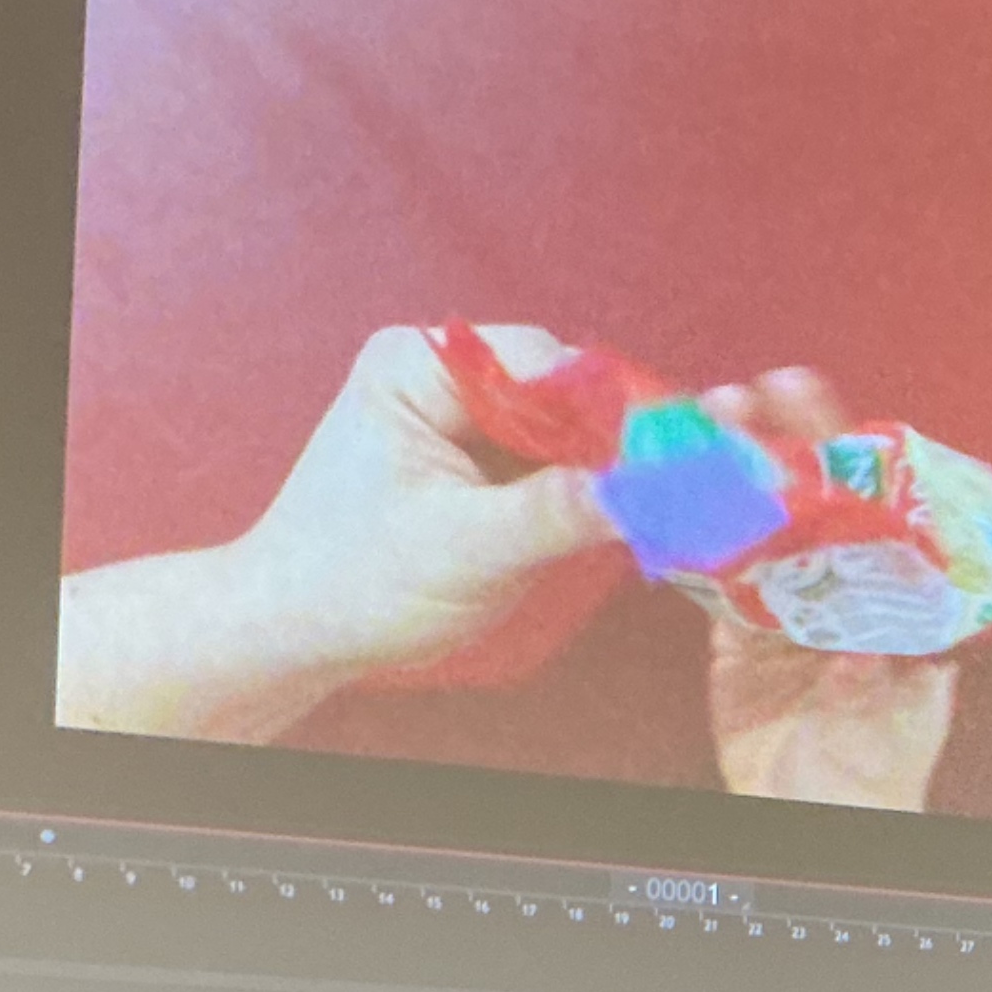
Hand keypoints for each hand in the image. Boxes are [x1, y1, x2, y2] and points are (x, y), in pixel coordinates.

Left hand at [59, 325, 618, 741]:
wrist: (304, 627)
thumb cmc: (354, 580)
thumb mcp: (462, 548)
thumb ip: (553, 513)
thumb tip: (649, 488)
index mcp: (417, 365)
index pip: (541, 363)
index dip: (610, 409)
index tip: (672, 456)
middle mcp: (447, 374)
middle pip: (566, 390)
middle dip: (620, 439)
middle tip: (687, 484)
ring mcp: (472, 418)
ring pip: (574, 427)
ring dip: (614, 468)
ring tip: (670, 503)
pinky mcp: (491, 462)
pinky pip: (564, 462)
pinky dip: (599, 490)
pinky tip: (635, 515)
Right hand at [697, 371, 962, 811]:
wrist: (824, 819)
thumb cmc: (887, 764)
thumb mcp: (908, 716)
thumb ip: (892, 680)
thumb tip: (867, 651)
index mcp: (887, 588)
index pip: (869, 501)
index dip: (842, 447)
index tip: (816, 403)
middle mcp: (836, 581)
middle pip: (805, 495)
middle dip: (778, 438)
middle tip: (746, 395)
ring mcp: (782, 602)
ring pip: (754, 521)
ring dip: (729, 469)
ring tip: (705, 419)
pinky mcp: (735, 633)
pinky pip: (712, 577)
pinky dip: (690, 536)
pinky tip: (667, 490)